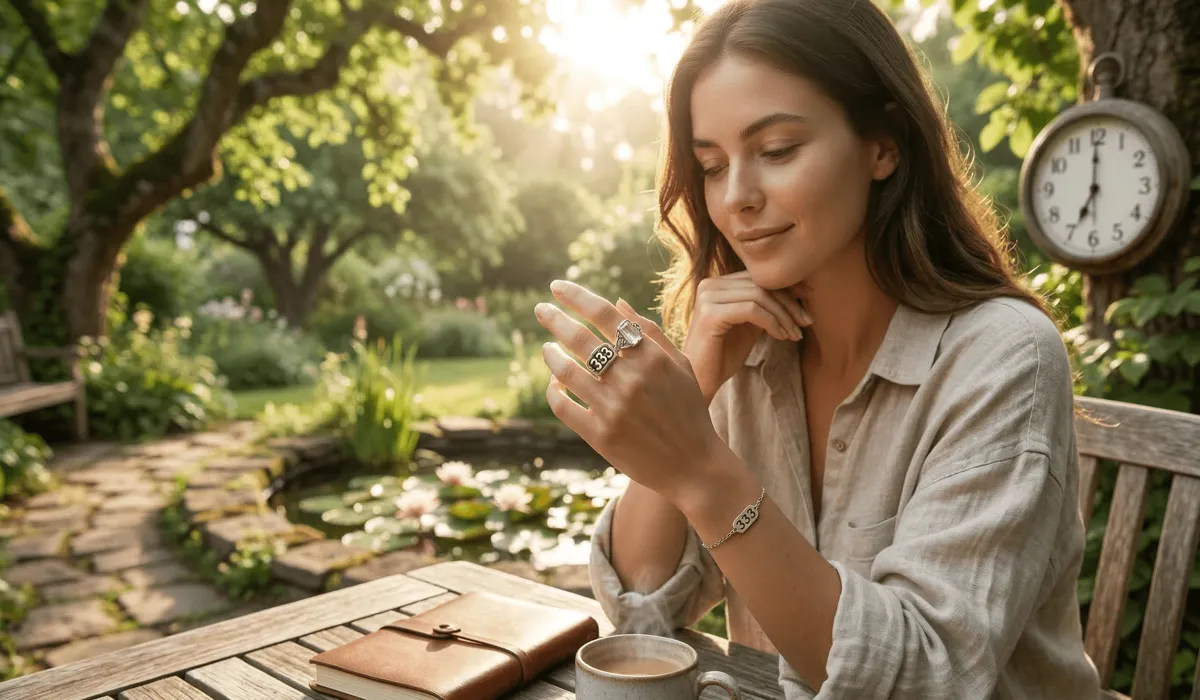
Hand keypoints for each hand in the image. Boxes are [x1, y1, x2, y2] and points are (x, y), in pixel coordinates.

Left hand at [533, 280, 725, 502]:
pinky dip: (553, 390)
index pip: (605, 315)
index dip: (577, 297)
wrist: (694, 467)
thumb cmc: (688, 410)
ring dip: (550, 354)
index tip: (557, 287)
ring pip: (565, 370)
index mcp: (652, 358)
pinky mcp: (600, 435)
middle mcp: (631, 379)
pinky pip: (562, 405)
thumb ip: (651, 332)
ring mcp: (613, 408)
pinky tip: (555, 383)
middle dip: (554, 318)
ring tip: (547, 347)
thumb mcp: (682, 366)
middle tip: (541, 309)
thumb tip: (617, 302)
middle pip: (579, 338)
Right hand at [683, 271, 811, 402]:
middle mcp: (710, 285)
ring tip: (794, 334)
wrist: (698, 381)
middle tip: (807, 321)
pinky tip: (781, 336)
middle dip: (789, 302)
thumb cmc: (722, 356)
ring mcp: (708, 297)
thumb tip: (797, 293)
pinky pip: (752, 310)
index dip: (787, 288)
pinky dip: (772, 322)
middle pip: (761, 284)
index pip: (758, 278)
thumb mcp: (749, 326)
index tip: (808, 301)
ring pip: (759, 295)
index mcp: (717, 284)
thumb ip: (764, 307)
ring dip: (783, 315)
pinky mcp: (711, 313)